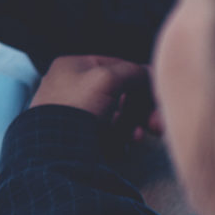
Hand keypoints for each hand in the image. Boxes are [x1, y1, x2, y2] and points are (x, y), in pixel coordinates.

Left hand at [30, 55, 152, 134]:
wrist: (56, 147)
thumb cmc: (78, 106)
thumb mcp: (107, 79)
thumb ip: (132, 71)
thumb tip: (150, 73)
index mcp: (73, 67)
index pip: (115, 66)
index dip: (139, 77)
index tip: (157, 91)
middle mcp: (71, 87)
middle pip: (118, 92)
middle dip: (141, 108)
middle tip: (157, 122)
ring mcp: (73, 112)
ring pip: (114, 113)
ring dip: (133, 123)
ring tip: (138, 136)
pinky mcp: (76, 134)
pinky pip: (105, 131)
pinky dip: (120, 136)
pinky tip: (128, 143)